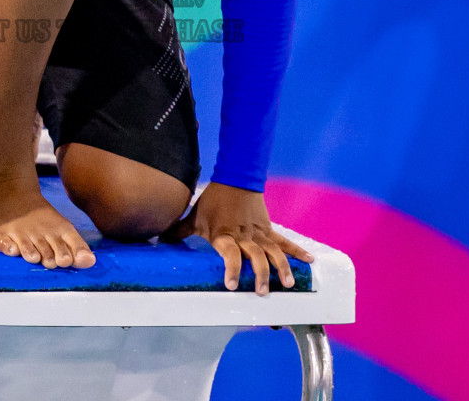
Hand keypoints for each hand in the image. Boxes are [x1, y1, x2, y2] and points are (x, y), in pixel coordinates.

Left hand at [166, 182, 314, 294]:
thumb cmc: (214, 199)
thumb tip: (160, 239)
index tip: (230, 285)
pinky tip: (309, 261)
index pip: (229, 253)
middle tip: (261, 292)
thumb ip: (180, 230)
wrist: (236, 176)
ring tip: (287, 284)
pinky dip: (297, 251)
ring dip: (280, 268)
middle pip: (254, 256)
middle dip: (259, 275)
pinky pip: (284, 242)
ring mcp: (258, 233)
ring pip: (272, 252)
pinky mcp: (269, 229)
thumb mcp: (195, 215)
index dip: (230, 268)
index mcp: (224, 234)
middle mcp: (243, 236)